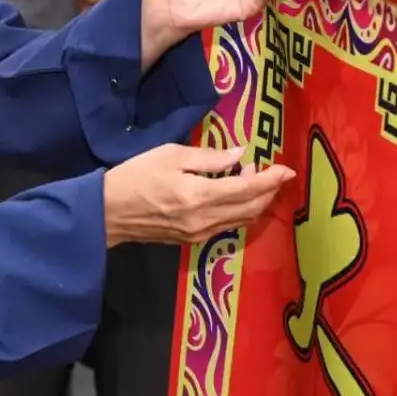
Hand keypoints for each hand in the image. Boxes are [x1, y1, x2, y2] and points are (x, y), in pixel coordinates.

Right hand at [102, 145, 295, 247]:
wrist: (108, 213)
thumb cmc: (136, 176)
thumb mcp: (171, 155)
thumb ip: (208, 157)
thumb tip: (239, 155)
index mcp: (200, 195)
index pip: (248, 189)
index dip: (271, 179)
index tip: (288, 169)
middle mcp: (206, 220)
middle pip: (251, 208)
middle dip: (268, 191)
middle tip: (271, 171)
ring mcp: (200, 234)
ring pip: (242, 220)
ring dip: (255, 201)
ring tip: (252, 178)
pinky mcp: (193, 240)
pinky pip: (227, 226)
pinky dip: (239, 210)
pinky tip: (233, 195)